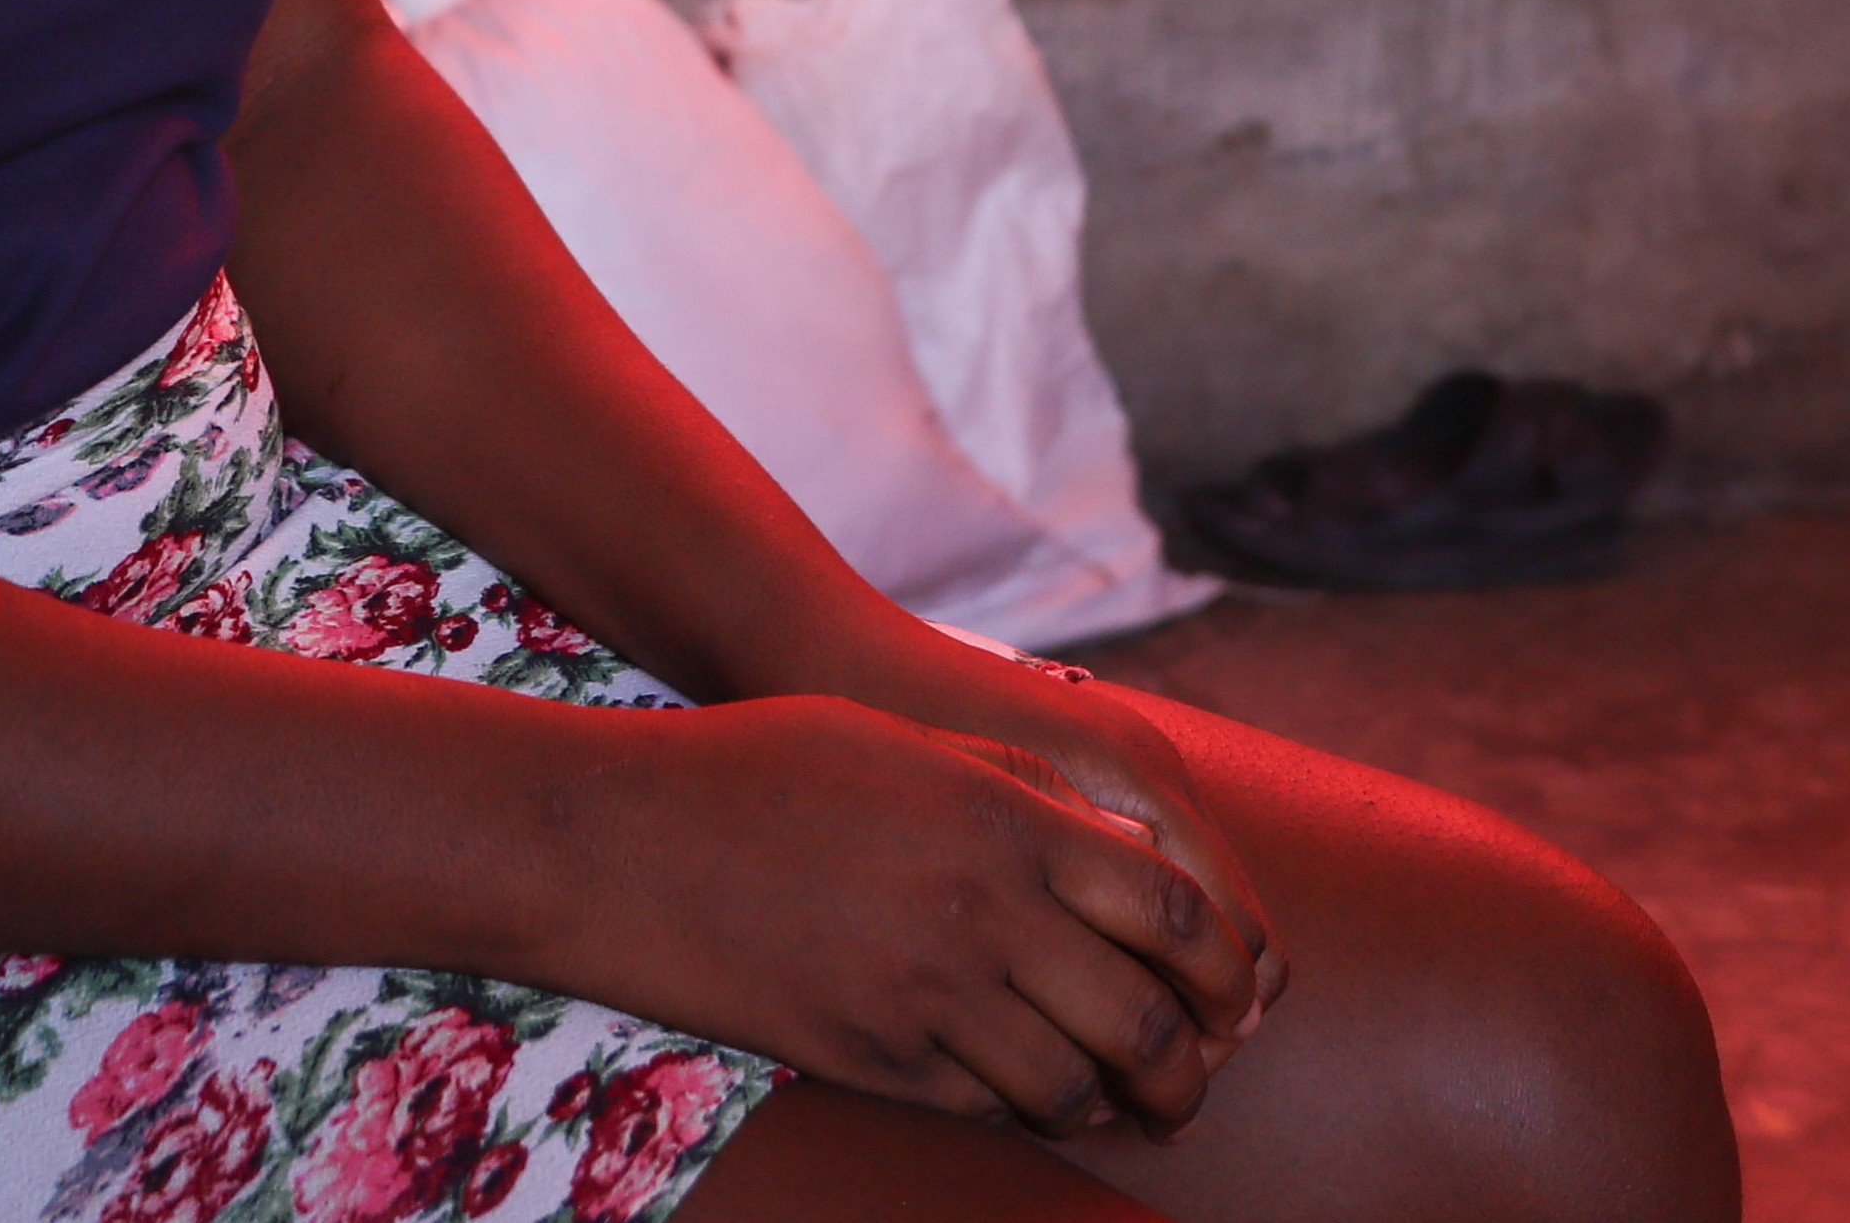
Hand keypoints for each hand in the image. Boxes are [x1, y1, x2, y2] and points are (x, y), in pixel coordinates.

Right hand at [572, 694, 1270, 1139]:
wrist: (618, 838)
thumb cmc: (756, 766)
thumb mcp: (902, 740)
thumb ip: (1017, 784)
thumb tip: (1115, 846)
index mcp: (1002, 819)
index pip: (1178, 913)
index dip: (1226, 967)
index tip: (1231, 993)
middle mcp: (979, 909)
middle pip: (1146, 1021)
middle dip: (1191, 1066)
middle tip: (1192, 1077)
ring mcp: (923, 990)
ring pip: (1073, 1084)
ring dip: (1115, 1103)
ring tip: (1125, 1104)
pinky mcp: (870, 1054)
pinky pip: (985, 1105)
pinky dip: (1025, 1110)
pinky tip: (1026, 1095)